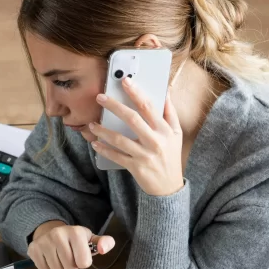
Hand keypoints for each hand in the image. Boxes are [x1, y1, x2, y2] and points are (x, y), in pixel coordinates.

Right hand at [28, 221, 114, 268]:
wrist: (49, 230)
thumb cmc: (74, 239)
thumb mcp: (90, 239)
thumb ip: (104, 243)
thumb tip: (103, 249)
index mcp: (75, 232)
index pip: (84, 263)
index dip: (83, 262)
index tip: (80, 254)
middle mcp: (58, 234)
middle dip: (71, 266)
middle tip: (69, 256)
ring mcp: (44, 242)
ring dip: (60, 268)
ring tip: (60, 257)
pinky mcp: (33, 249)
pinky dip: (49, 268)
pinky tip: (50, 257)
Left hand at [90, 78, 183, 196]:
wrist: (169, 186)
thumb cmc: (171, 156)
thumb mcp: (176, 134)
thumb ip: (170, 113)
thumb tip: (165, 91)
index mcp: (165, 130)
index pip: (149, 107)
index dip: (136, 93)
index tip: (125, 81)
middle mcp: (155, 141)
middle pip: (132, 119)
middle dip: (115, 106)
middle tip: (100, 98)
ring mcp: (145, 155)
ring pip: (120, 139)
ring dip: (104, 131)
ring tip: (92, 124)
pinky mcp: (136, 167)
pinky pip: (117, 157)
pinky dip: (104, 150)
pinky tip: (95, 144)